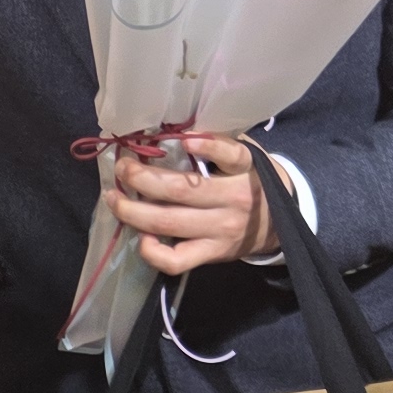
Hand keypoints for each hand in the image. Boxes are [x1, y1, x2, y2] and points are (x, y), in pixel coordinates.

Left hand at [108, 135, 273, 274]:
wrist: (278, 224)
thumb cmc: (252, 181)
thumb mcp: (247, 156)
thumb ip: (219, 143)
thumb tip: (171, 131)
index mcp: (245, 170)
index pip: (232, 156)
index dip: (208, 146)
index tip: (183, 139)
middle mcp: (233, 201)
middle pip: (181, 190)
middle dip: (141, 177)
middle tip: (122, 167)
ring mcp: (220, 231)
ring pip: (169, 223)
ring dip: (132, 211)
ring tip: (113, 198)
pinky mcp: (211, 254)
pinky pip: (176, 261)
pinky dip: (152, 251)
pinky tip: (141, 236)